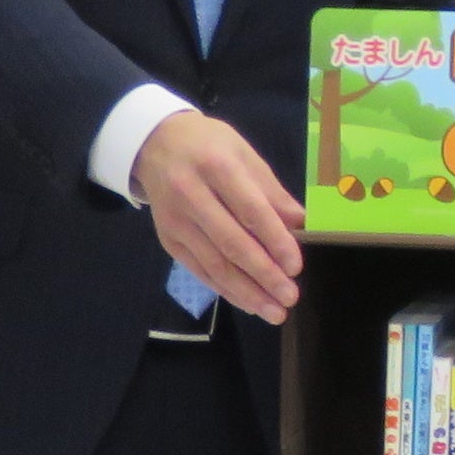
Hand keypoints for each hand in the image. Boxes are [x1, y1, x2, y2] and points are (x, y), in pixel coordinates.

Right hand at [132, 111, 304, 321]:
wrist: (154, 143)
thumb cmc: (209, 145)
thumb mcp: (244, 153)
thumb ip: (271, 190)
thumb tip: (300, 224)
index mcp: (217, 167)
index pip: (251, 210)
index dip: (275, 241)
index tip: (295, 266)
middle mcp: (191, 195)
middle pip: (231, 244)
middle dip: (264, 275)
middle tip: (290, 297)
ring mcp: (176, 221)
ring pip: (214, 264)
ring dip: (246, 292)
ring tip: (274, 312)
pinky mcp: (167, 239)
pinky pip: (199, 270)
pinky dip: (225, 289)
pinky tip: (248, 302)